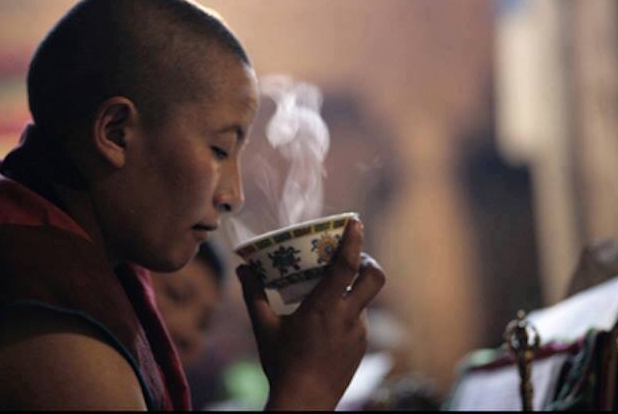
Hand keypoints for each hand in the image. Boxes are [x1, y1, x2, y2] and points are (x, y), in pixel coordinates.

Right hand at [236, 218, 385, 409]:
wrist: (305, 402)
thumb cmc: (282, 364)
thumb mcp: (264, 328)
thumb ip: (254, 295)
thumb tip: (243, 269)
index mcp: (325, 307)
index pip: (347, 266)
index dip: (354, 240)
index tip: (355, 221)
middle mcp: (348, 317)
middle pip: (374, 279)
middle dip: (369, 261)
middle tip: (352, 257)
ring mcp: (359, 334)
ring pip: (365, 300)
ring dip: (354, 289)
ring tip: (330, 291)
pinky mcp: (361, 347)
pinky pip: (359, 320)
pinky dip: (348, 312)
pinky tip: (328, 322)